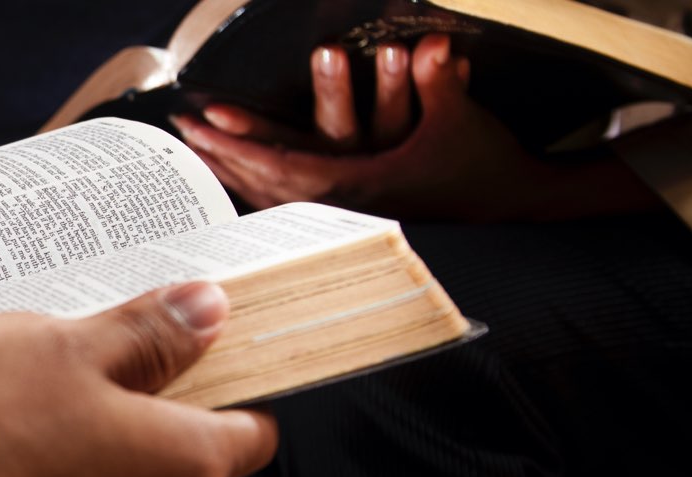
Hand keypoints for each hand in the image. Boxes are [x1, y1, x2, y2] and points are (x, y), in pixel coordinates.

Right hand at [0, 282, 275, 476]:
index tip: (197, 335)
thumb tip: (207, 312)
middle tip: (92, 338)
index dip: (230, 377)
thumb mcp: (58, 349)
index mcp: (181, 466)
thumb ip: (143, 336)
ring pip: (117, 472)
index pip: (250, 430)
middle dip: (147, 394)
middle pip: (181, 453)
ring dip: (90, 427)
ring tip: (29, 376)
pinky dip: (47, 462)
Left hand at [174, 35, 655, 220]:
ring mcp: (348, 216)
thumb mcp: (460, 119)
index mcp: (365, 187)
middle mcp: (348, 208)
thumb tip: (431, 45)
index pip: (287, 168)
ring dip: (231, 171)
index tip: (204, 127)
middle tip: (180, 130)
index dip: (242, 147)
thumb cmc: (484, 161)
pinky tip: (233, 176)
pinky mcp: (353, 215)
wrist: (510, 201)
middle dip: (221, 156)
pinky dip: (256, 186)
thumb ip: (439, 83)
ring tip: (195, 150)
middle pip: (266, 185)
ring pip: (273, 199)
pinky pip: (289, 203)